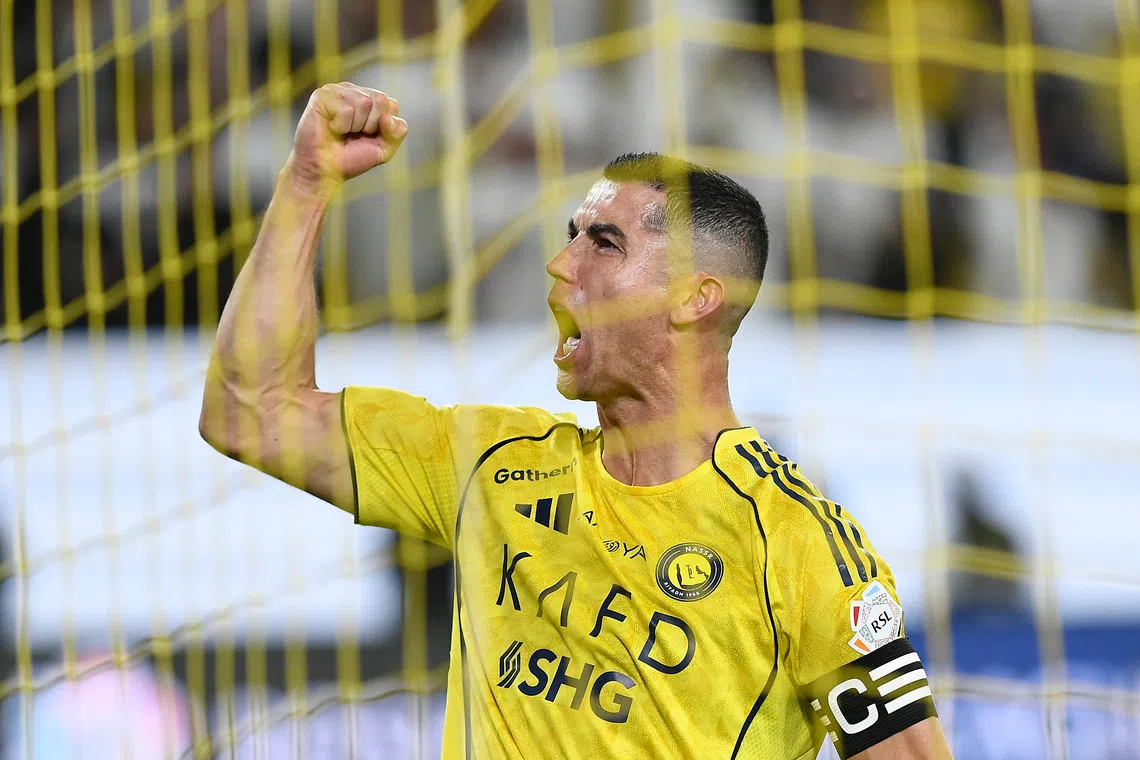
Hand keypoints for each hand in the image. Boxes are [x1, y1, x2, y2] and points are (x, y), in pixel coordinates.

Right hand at [286, 82, 407, 195]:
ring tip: (341, 132)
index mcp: (369, 99)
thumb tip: (388, 117)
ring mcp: (337, 90)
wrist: (325, 171)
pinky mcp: (322, 95)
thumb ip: (397, 132)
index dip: (384, 127)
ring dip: (355, 126)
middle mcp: (354, 91)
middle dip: (371, 125)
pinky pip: (347, 109)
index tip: (368, 137)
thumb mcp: (383, 149)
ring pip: (364, 102)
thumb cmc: (350, 158)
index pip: (392, 104)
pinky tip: (330, 128)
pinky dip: (341, 126)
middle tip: (353, 135)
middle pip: (381, 100)